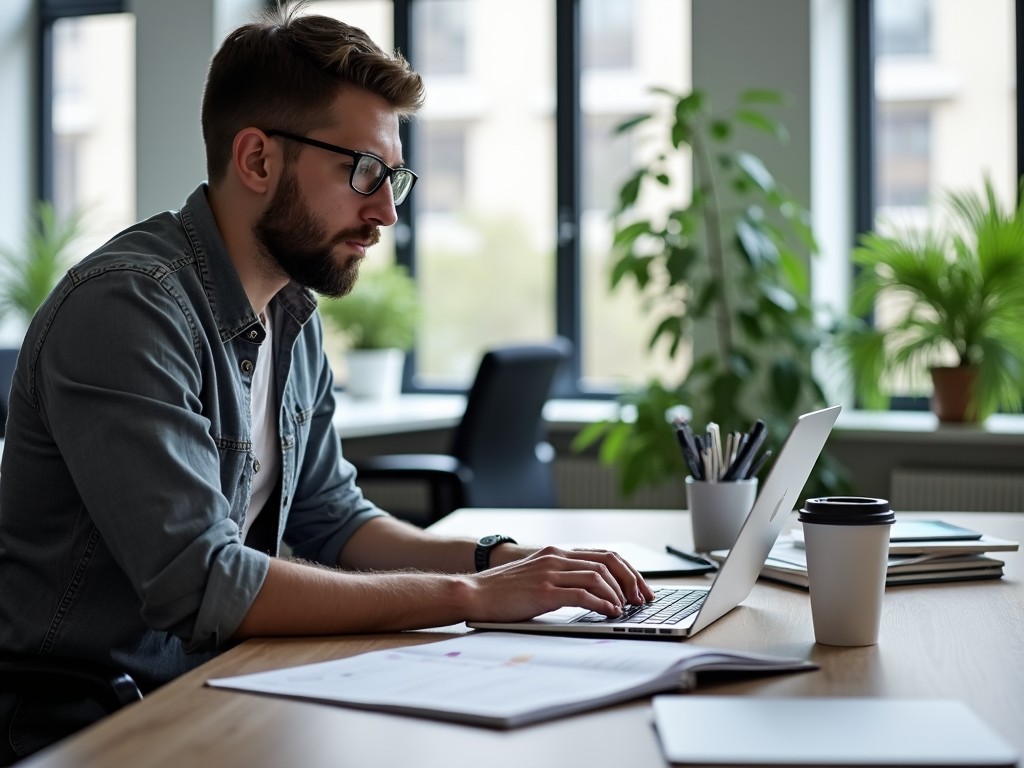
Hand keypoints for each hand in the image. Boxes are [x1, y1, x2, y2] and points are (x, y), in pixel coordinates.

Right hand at [467, 546, 654, 622]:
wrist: (475, 594)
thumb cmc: (503, 591)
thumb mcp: (536, 576)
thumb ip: (560, 577)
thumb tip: (592, 593)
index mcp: (556, 553)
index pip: (603, 554)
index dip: (627, 570)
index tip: (640, 587)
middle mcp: (556, 557)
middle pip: (607, 562)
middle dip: (630, 580)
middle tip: (641, 599)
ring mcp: (550, 573)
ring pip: (598, 577)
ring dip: (618, 594)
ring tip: (626, 609)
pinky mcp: (544, 591)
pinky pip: (582, 594)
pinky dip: (602, 603)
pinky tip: (610, 613)